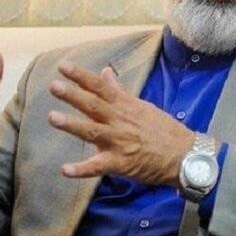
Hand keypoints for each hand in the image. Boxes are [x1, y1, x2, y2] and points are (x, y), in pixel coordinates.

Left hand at [48, 61, 194, 186]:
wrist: (183, 155)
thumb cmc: (162, 129)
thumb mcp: (142, 105)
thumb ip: (119, 91)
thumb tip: (105, 72)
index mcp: (124, 105)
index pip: (100, 87)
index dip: (81, 76)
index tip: (63, 66)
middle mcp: (119, 121)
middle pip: (93, 105)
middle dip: (73, 95)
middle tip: (54, 85)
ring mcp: (119, 142)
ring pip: (92, 131)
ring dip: (72, 125)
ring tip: (53, 117)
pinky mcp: (120, 163)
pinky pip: (98, 167)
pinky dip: (81, 170)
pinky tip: (65, 170)